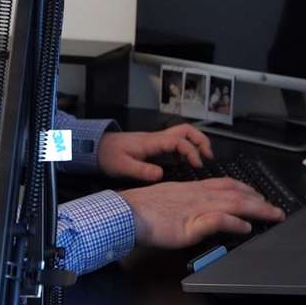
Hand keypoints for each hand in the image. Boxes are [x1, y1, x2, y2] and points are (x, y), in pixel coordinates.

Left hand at [97, 124, 213, 180]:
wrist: (96, 147)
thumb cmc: (108, 155)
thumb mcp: (123, 166)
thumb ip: (141, 170)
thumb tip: (161, 174)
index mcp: (152, 142)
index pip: (179, 141)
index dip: (192, 151)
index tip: (198, 165)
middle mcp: (157, 138)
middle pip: (186, 130)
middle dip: (201, 140)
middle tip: (208, 157)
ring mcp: (156, 140)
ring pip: (182, 134)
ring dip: (195, 143)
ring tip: (202, 159)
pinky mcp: (154, 146)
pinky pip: (175, 142)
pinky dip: (185, 149)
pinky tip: (185, 163)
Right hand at [118, 178, 285, 247]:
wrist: (127, 212)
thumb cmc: (143, 208)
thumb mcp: (170, 199)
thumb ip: (188, 202)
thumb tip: (202, 209)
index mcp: (192, 188)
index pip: (226, 184)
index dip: (246, 189)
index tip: (259, 194)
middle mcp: (198, 195)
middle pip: (236, 193)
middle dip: (260, 201)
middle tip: (276, 209)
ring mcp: (195, 208)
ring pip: (233, 203)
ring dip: (256, 209)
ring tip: (272, 215)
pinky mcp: (190, 224)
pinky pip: (217, 219)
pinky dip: (234, 222)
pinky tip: (245, 227)